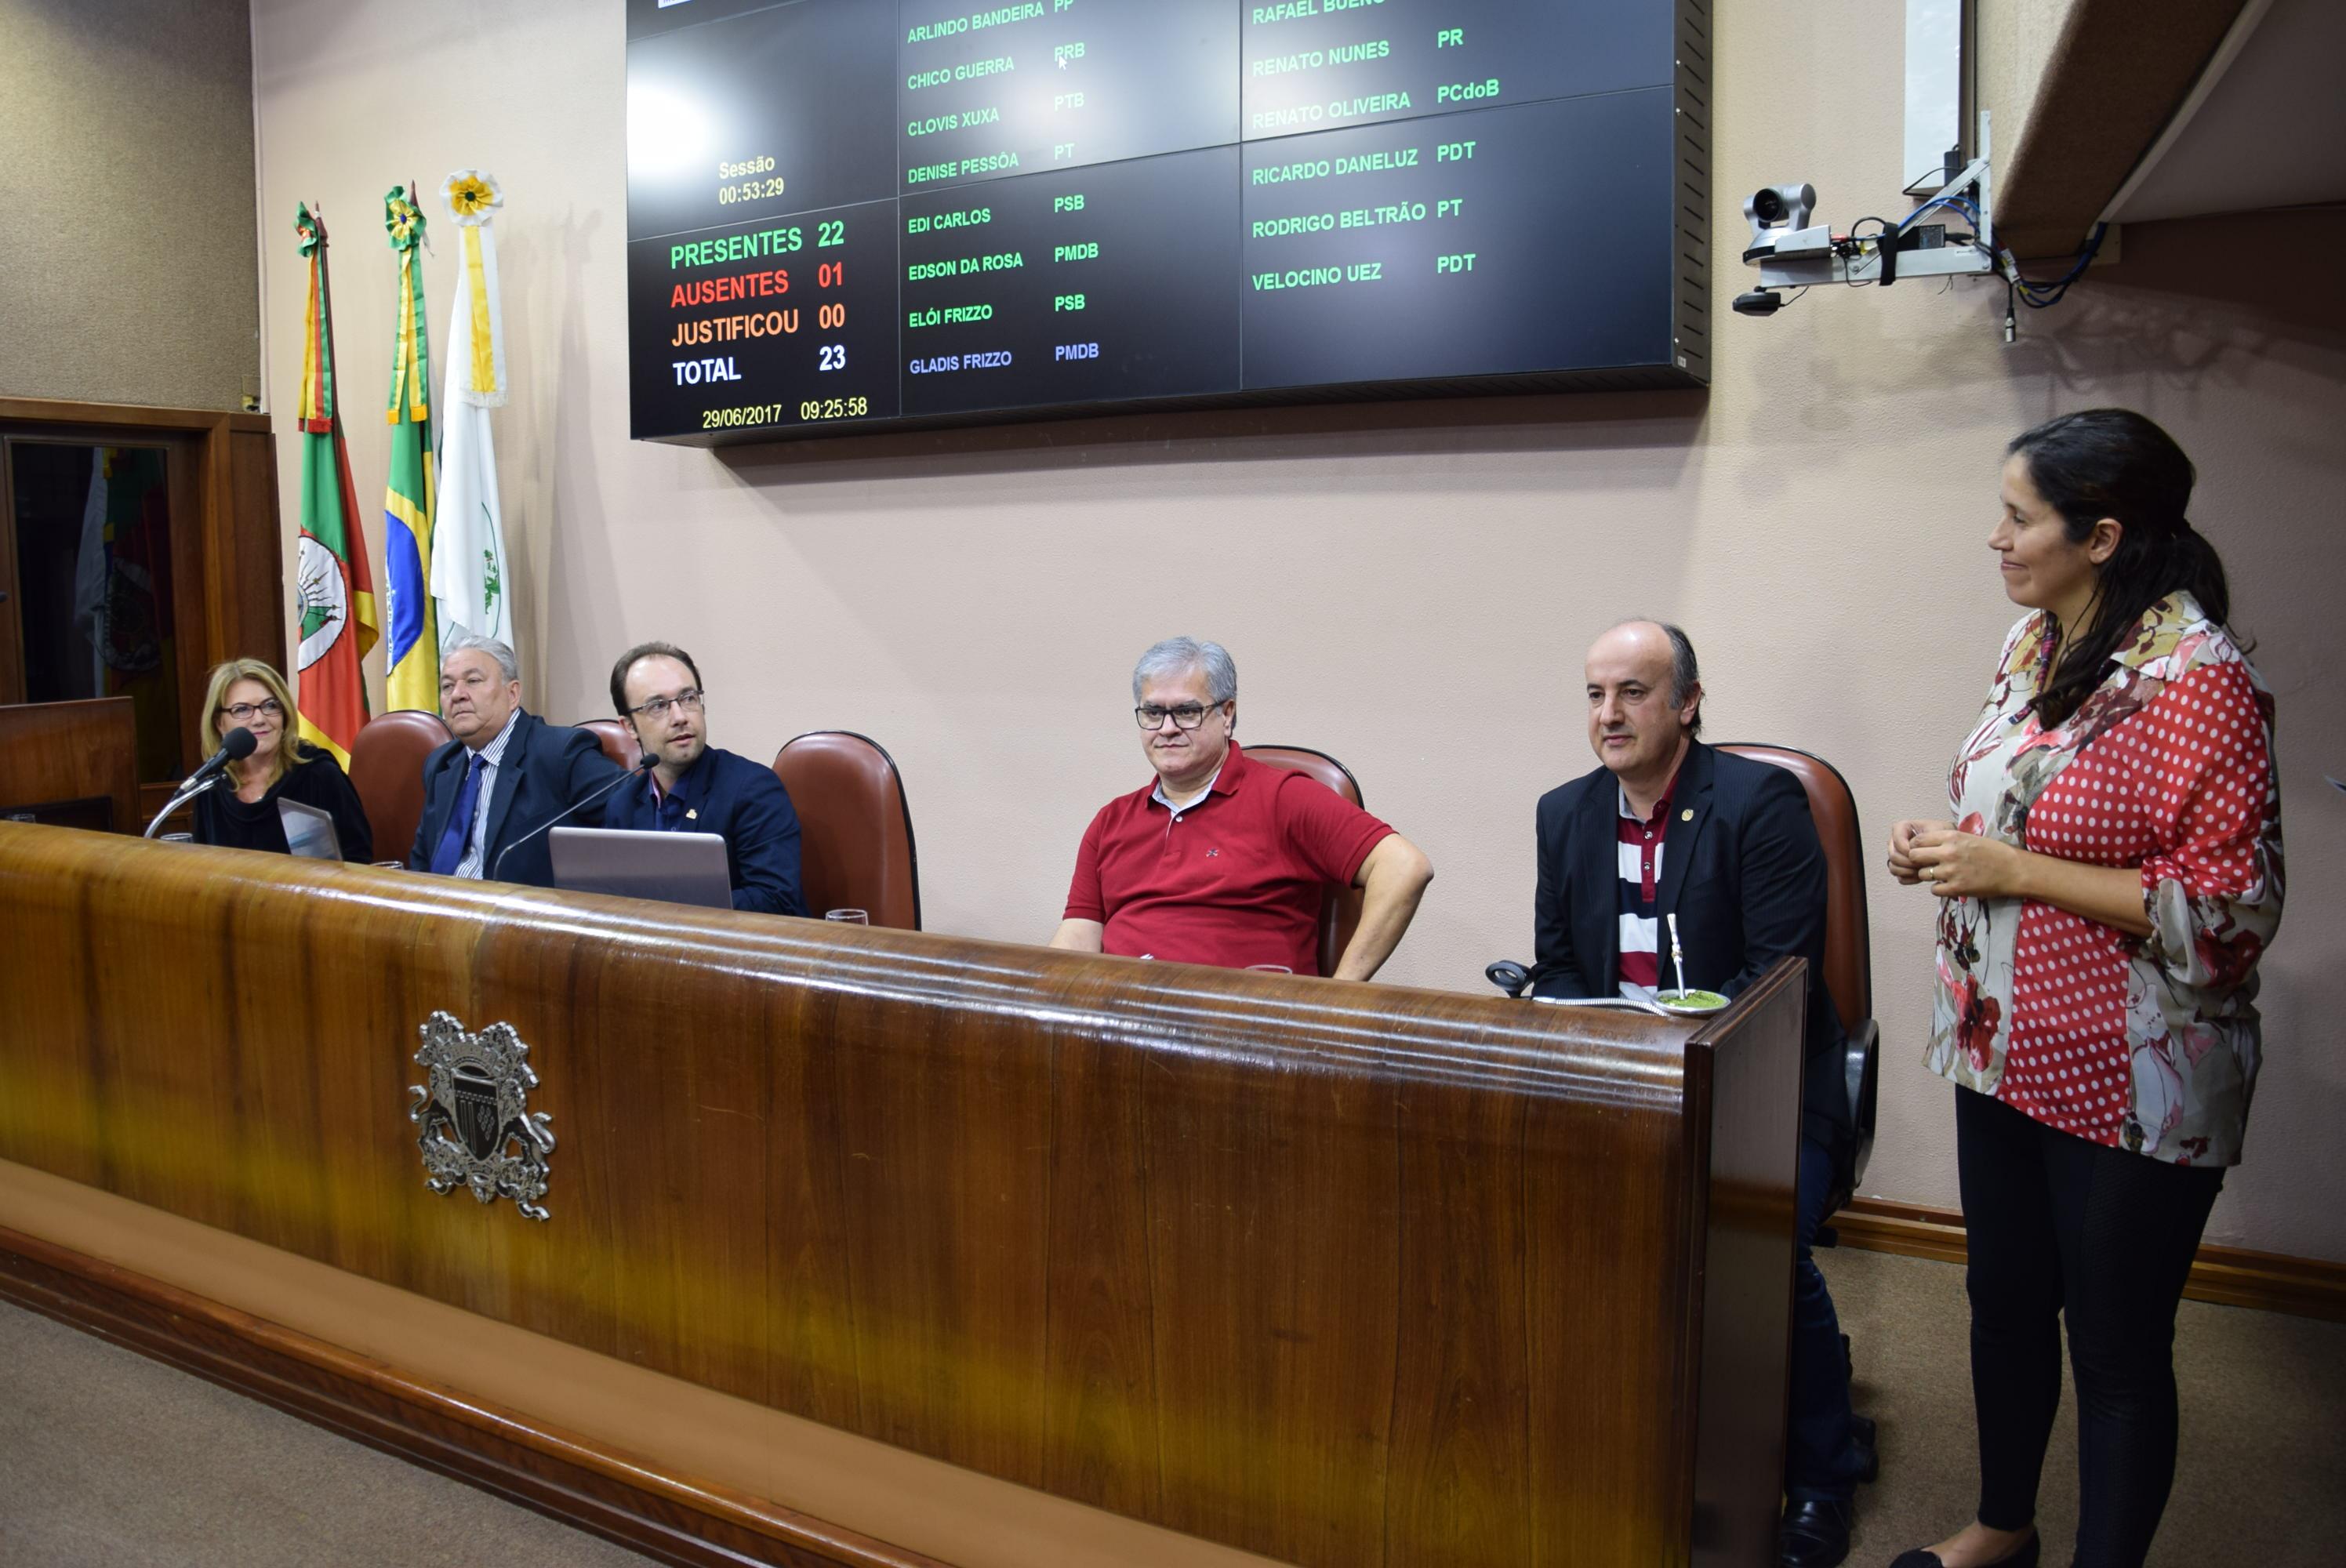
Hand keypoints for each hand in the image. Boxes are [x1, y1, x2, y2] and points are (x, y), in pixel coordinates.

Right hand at [1888, 819, 1953, 884]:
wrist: (1948, 843)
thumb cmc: (1943, 834)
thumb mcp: (1936, 831)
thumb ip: (1923, 840)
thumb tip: (1911, 853)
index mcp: (1901, 828)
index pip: (1897, 839)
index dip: (1907, 848)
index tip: (1921, 853)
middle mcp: (1896, 842)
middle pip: (1893, 856)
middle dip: (1908, 862)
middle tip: (1923, 864)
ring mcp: (1897, 856)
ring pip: (1894, 867)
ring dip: (1908, 871)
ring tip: (1922, 870)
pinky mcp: (1901, 868)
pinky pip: (1899, 877)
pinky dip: (1909, 878)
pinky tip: (1920, 876)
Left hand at [1908, 828, 2023, 900]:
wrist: (2013, 869)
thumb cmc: (1992, 852)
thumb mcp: (1968, 837)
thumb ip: (1946, 840)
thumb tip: (1924, 843)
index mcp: (1951, 837)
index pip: (1917, 840)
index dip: (1916, 847)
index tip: (1923, 851)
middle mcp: (1948, 852)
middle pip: (1914, 857)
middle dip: (1917, 861)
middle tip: (1927, 864)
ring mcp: (1951, 871)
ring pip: (1922, 874)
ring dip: (1929, 876)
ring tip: (1942, 875)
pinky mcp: (1957, 888)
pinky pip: (1934, 890)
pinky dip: (1939, 889)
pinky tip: (1949, 885)